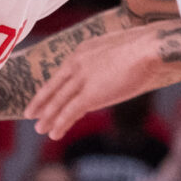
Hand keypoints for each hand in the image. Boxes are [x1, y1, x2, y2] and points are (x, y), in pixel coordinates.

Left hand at [24, 24, 180, 139]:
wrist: (149, 48)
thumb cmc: (143, 47)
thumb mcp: (117, 50)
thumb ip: (106, 62)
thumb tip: (108, 73)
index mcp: (82, 51)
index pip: (60, 73)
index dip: (50, 87)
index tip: (42, 96)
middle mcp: (77, 63)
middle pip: (54, 87)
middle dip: (42, 103)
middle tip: (30, 114)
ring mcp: (82, 79)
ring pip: (59, 102)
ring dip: (48, 117)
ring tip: (40, 129)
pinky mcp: (90, 94)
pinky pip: (70, 112)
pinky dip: (60, 124)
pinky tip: (54, 133)